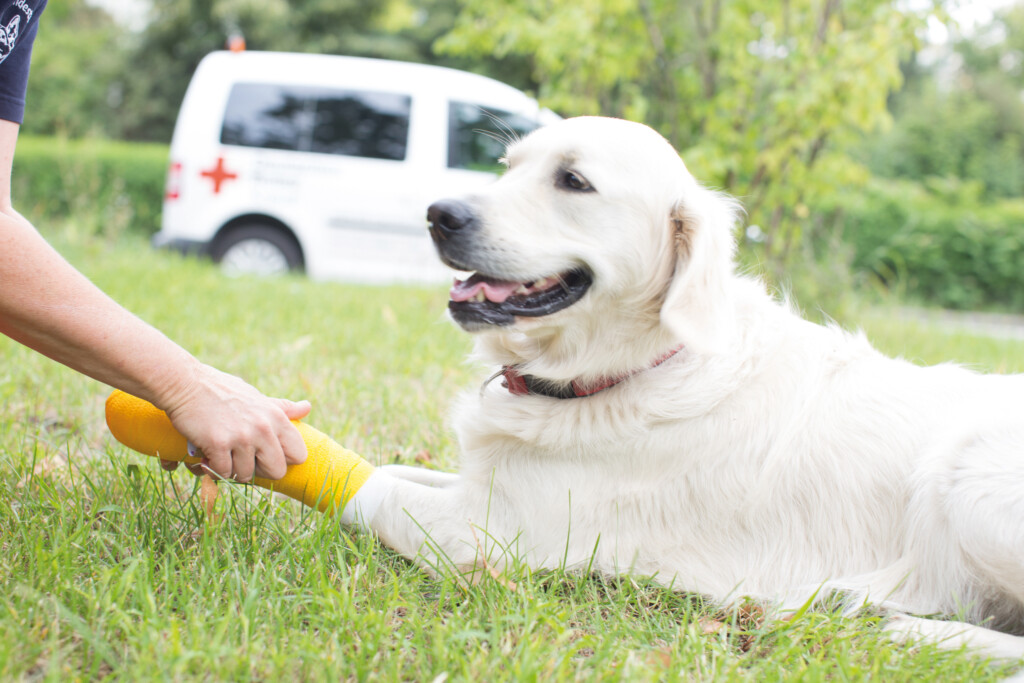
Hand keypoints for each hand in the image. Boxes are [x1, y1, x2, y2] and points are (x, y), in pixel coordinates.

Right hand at [156, 364, 309, 481]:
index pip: (298, 454)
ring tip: (221, 455)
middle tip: (242, 461)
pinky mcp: (218, 444)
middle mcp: (263, 428)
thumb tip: (307, 407)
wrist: (184, 383)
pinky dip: (213, 469)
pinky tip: (206, 456)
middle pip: (277, 472)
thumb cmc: (220, 390)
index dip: (282, 460)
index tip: (266, 456)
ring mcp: (242, 437)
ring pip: (246, 476)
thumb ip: (280, 407)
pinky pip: (223, 473)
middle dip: (259, 472)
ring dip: (232, 470)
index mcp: (276, 417)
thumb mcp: (255, 396)